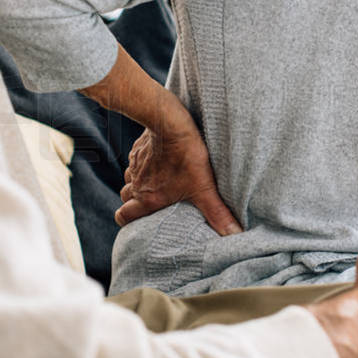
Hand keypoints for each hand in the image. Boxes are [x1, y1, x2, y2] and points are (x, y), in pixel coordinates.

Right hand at [117, 127, 242, 236]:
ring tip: (155, 183)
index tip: (134, 223)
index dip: (126, 221)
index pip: (123, 216)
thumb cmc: (186, 156)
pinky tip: (158, 162)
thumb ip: (217, 213)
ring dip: (138, 183)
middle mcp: (137, 183)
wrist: (171, 123)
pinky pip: (135, 161)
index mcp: (147, 198)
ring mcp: (135, 165)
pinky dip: (143, 165)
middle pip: (125, 198)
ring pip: (130, 179)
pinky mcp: (138, 149)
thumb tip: (234, 234)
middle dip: (134, 202)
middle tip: (149, 203)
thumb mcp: (204, 188)